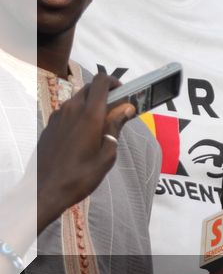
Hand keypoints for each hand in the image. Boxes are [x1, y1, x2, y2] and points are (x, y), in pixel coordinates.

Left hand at [34, 73, 134, 231]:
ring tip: (99, 126)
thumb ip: (116, 127)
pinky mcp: (49, 126)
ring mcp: (58, 117)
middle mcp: (72, 110)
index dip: (114, 82)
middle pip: (89, 88)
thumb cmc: (81, 176)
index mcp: (89, 114)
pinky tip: (82, 136)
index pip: (101, 82)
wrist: (45, 192)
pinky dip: (78, 115)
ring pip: (77, 100)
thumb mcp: (107, 155)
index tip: (123, 94)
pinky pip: (67, 112)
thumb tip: (126, 109)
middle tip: (114, 111)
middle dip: (104, 94)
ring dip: (90, 105)